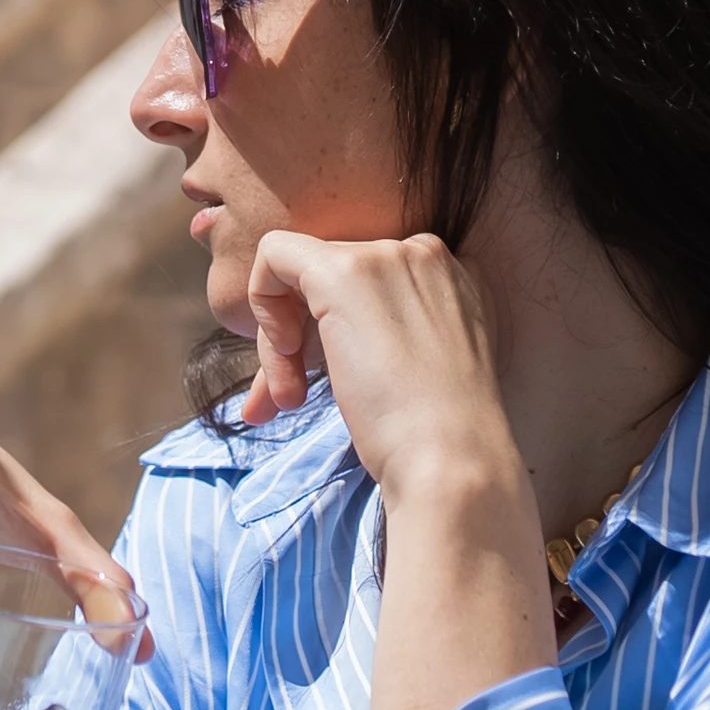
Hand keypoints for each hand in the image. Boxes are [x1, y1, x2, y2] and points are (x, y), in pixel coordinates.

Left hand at [242, 232, 525, 512]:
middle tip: (291, 397)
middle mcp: (420, 253)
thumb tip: (313, 342)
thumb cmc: (432, 434)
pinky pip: (273, 255)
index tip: (321, 379)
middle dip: (300, 340)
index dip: (332, 330)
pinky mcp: (342, 272)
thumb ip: (377, 336)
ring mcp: (384, 255)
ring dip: (279, 342)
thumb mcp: (411, 368)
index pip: (366, 286)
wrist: (447, 456)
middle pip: (330, 279)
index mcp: (446, 276)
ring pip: (300, 273)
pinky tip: (285, 355)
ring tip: (288, 398)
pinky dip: (262, 302)